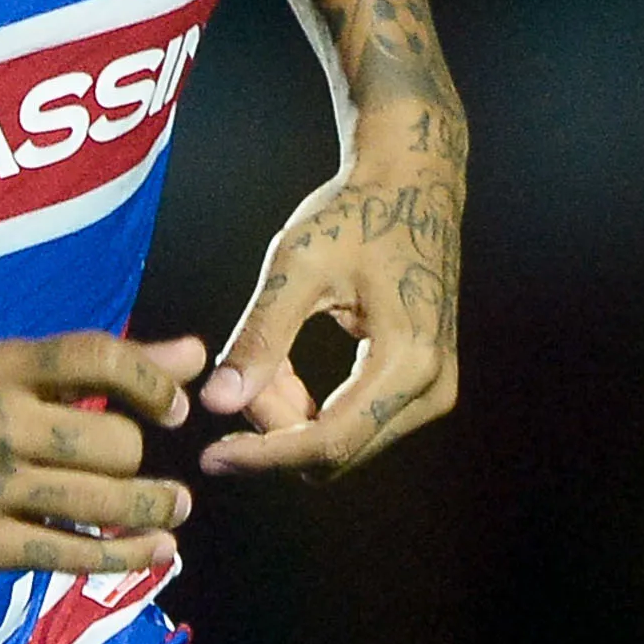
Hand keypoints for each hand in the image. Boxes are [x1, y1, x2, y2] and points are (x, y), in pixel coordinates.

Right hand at [0, 333, 200, 573]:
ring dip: (154, 506)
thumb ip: (97, 364)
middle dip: (137, 454)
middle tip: (134, 461)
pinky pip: (73, 555)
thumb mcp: (0, 367)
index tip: (175, 407)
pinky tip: (157, 549)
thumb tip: (196, 355)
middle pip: (114, 443)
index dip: (154, 383)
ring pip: (104, 502)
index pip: (96, 359)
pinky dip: (127, 555)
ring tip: (172, 506)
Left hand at [200, 128, 462, 476]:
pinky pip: (355, 421)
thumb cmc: (354, 216)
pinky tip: (281, 367)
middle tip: (233, 375)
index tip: (210, 456)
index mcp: (408, 361)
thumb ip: (259, 337)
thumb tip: (216, 402)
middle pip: (335, 449)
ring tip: (260, 360)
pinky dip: (309, 406)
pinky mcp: (422, 385)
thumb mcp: (296, 266)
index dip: (264, 456)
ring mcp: (432, 391)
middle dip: (274, 426)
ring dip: (290, 415)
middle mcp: (432, 389)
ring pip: (342, 440)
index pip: (328, 440)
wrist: (411, 187)